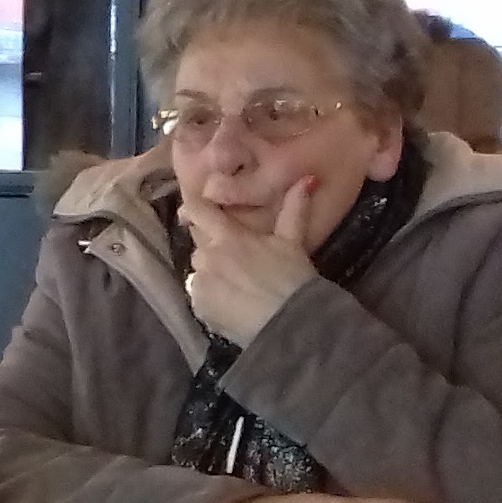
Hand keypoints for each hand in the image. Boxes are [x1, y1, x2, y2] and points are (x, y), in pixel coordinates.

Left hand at [180, 176, 319, 345]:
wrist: (291, 324)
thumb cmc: (293, 279)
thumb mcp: (294, 242)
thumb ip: (295, 209)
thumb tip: (307, 178)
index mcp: (228, 236)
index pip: (197, 210)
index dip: (193, 206)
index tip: (196, 209)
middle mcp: (207, 255)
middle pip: (200, 244)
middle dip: (213, 249)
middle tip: (237, 262)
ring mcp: (200, 282)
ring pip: (199, 271)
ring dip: (212, 273)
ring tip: (238, 286)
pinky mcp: (198, 306)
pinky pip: (199, 295)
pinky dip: (210, 296)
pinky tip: (231, 302)